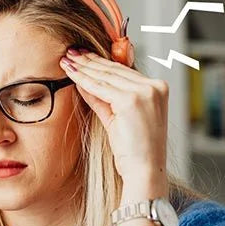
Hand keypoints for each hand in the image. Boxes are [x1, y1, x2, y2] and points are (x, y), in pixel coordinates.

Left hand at [59, 48, 168, 190]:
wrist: (144, 172)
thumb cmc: (135, 153)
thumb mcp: (119, 120)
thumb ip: (105, 100)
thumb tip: (85, 83)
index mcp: (158, 89)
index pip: (124, 71)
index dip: (101, 62)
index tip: (84, 56)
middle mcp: (154, 87)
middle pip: (115, 69)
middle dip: (89, 61)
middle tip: (71, 52)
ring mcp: (144, 92)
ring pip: (106, 76)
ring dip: (84, 67)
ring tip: (67, 60)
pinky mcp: (131, 101)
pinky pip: (101, 87)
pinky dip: (84, 80)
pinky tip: (71, 73)